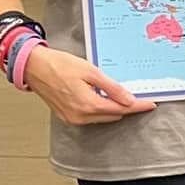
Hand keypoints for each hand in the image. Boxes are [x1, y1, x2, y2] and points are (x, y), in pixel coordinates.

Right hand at [25, 45, 156, 125]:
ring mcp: (73, 119)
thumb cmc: (59, 65)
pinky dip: (100, 109)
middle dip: (127, 107)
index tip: (151, 104)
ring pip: (103, 117)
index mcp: (88, 105)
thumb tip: (129, 100)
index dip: (138, 106)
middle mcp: (81, 116)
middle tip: (138, 95)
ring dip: (113, 108)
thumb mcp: (91, 72)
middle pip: (113, 115)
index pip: (121, 109)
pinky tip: (103, 98)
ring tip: (121, 95)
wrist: (33, 67)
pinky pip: (91, 117)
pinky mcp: (67, 117)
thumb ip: (112, 88)